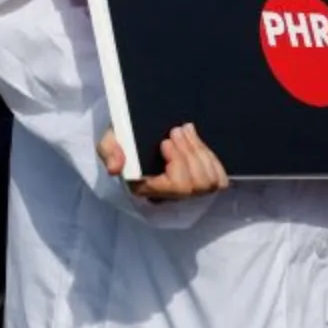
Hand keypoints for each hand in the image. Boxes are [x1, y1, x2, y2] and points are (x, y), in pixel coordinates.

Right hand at [100, 123, 228, 200]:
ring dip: (199, 151)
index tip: (165, 142)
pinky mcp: (202, 184)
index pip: (176, 187)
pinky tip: (197, 142)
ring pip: (209, 181)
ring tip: (186, 131)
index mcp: (147, 189)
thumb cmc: (123, 140)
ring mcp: (188, 193)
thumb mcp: (109, 142)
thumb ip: (108, 152)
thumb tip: (115, 168)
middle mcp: (169, 196)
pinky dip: (211, 158)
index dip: (178, 164)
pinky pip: (219, 179)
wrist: (136, 136)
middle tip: (176, 130)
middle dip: (189, 153)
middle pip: (196, 184)